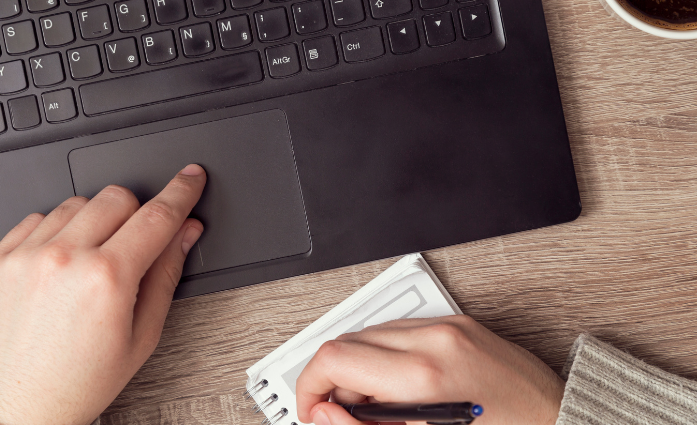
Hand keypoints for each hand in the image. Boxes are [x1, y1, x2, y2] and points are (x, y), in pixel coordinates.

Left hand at [0, 164, 206, 424]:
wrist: (13, 409)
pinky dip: (56, 231)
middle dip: (137, 212)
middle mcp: (63, 258)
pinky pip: (36, 218)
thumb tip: (185, 233)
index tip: (191, 177)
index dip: (181, 191)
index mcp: (107, 279)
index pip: (157, 216)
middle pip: (117, 197)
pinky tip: (61, 264)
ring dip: (95, 220)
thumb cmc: (77, 383)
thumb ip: (166, 274)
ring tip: (92, 262)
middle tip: (137, 242)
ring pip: (76, 202)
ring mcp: (25, 256)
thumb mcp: (141, 336)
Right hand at [296, 315, 564, 424]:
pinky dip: (383, 359)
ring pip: (367, 334)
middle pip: (344, 343)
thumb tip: (324, 414)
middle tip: (341, 416)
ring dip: (357, 370)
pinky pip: (398, 331)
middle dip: (331, 382)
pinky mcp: (458, 325)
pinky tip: (399, 388)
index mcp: (426, 374)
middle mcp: (435, 339)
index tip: (314, 412)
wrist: (563, 419)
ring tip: (380, 407)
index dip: (310, 389)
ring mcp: (447, 327)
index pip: (334, 360)